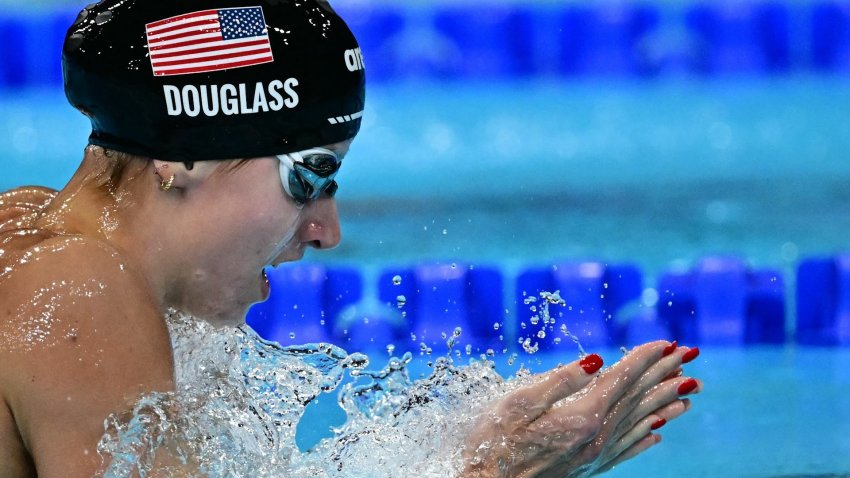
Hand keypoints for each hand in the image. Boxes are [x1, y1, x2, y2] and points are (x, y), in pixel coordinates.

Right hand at [462, 341, 700, 477]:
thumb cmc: (493, 442)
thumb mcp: (518, 403)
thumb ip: (561, 381)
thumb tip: (598, 360)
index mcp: (581, 416)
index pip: (621, 379)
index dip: (645, 358)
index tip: (668, 341)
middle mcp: (596, 437)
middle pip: (637, 398)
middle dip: (664, 373)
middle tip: (691, 355)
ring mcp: (594, 455)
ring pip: (639, 423)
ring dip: (665, 402)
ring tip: (690, 389)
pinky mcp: (587, 468)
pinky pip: (627, 450)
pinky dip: (646, 436)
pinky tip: (659, 432)